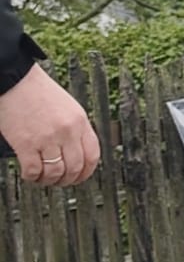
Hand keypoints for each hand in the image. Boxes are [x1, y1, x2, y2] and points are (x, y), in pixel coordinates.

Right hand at [0, 66, 101, 186]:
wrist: (13, 80)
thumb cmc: (37, 92)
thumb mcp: (68, 108)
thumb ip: (75, 129)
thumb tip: (78, 152)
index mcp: (80, 122)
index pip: (93, 156)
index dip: (86, 172)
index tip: (79, 177)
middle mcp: (66, 132)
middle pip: (75, 168)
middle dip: (67, 180)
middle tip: (59, 181)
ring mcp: (47, 139)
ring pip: (56, 173)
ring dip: (49, 181)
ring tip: (43, 178)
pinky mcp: (25, 143)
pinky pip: (34, 171)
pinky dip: (32, 177)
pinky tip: (29, 174)